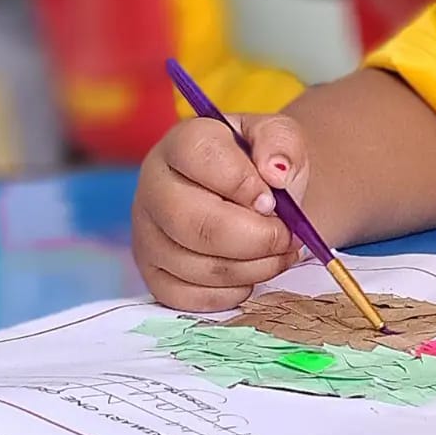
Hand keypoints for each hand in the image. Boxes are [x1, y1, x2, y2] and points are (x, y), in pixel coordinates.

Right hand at [132, 113, 310, 311]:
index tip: (273, 200)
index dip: (244, 184)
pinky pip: (189, 297)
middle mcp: (153, 187)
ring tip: (280, 252)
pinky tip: (253, 271)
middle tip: (288, 237)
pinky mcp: (153, 275)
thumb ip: (281, 144)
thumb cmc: (263, 164)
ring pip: (197, 266)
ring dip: (254, 267)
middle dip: (256, 238)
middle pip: (196, 224)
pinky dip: (232, 291)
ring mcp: (147, 234)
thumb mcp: (279, 137)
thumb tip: (276, 173)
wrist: (257, 195)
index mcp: (181, 143)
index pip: (201, 159)